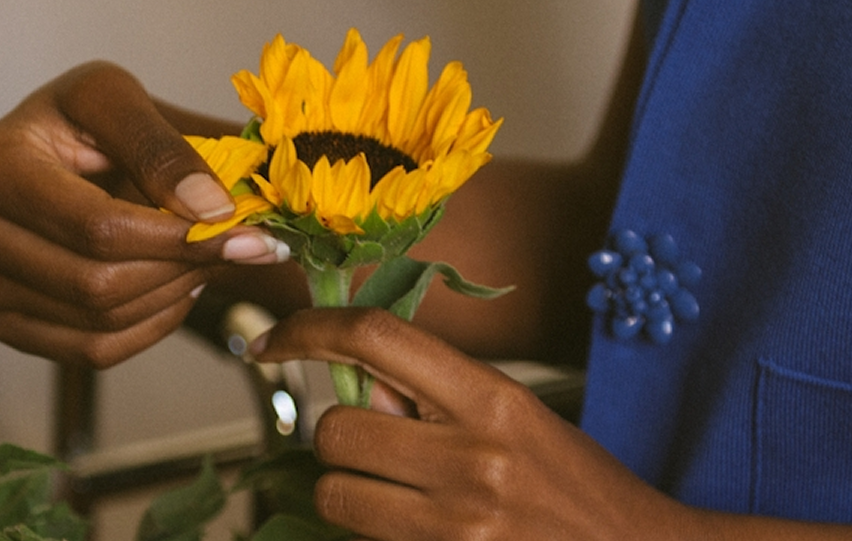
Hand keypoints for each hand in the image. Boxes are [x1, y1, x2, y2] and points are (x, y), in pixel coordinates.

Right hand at [0, 61, 288, 367]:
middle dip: (178, 268)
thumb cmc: (85, 124)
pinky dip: (148, 327)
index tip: (244, 232)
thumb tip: (209, 211)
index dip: (176, 236)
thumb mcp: (121, 101)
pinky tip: (170, 289)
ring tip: (199, 259)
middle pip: (95, 282)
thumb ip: (165, 149)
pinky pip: (88, 351)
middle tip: (231, 248)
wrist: (59, 157)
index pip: (95, 226)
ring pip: (96, 320)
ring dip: (169, 295)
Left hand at [250, 308, 695, 540]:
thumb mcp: (520, 421)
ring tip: (402, 499)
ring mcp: (457, 525)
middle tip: (380, 451)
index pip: (376, 337)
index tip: (272, 339)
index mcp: (493, 402)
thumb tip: (358, 388)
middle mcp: (472, 460)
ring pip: (336, 494)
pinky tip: (423, 533)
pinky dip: (376, 535)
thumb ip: (440, 398)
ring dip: (350, 493)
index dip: (308, 330)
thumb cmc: (579, 491)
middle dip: (340, 439)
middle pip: (336, 428)